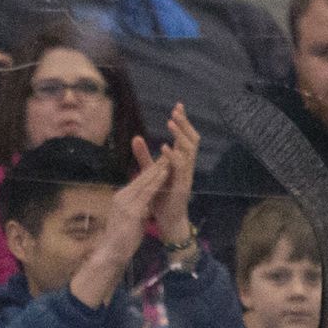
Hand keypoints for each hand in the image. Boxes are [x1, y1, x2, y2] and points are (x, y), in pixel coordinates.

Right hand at [68, 152, 169, 307]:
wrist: (111, 253)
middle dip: (156, 165)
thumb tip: (145, 202)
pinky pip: (147, 193)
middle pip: (141, 178)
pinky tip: (164, 174)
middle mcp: (121, 197)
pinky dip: (156, 182)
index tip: (162, 160)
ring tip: (169, 158)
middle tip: (168, 152)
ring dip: (158, 169)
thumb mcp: (131, 218)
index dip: (151, 170)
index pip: (138, 181)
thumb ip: (137, 208)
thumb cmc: (122, 239)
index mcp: (121, 198)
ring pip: (145, 182)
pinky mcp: (131, 211)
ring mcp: (125, 204)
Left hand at [135, 103, 199, 244]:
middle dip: (185, 124)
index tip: (177, 106)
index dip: (183, 122)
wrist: (167, 221)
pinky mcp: (182, 186)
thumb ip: (144, 156)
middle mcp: (187, 167)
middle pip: (192, 139)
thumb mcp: (151, 173)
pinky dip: (173, 157)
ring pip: (189, 151)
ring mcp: (186, 176)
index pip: (185, 137)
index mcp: (181, 162)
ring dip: (180, 135)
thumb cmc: (161, 198)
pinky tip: (165, 148)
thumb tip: (136, 137)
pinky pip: (180, 169)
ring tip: (170, 122)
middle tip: (177, 109)